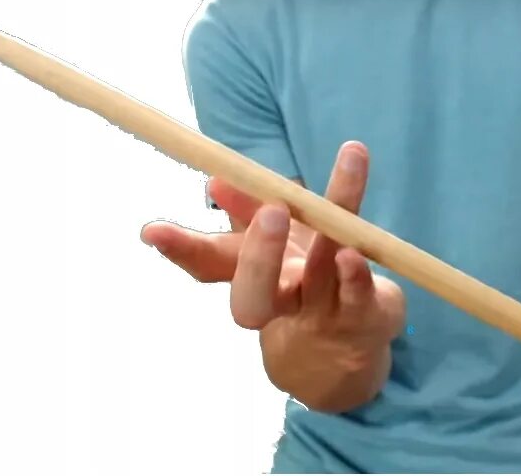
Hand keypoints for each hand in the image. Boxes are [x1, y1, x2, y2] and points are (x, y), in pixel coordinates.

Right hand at [140, 142, 404, 405]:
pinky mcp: (368, 314)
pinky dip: (355, 276)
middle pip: (255, 296)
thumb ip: (248, 212)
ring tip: (338, 183)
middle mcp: (283, 302)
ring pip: (321, 271)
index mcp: (254, 282)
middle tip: (271, 212)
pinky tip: (353, 254)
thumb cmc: (305, 280)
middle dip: (258, 255)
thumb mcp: (276, 243)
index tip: (152, 230)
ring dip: (330, 223)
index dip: (181, 250)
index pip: (209, 267)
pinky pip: (359, 296)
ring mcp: (324, 311)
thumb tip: (216, 177)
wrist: (350, 343)